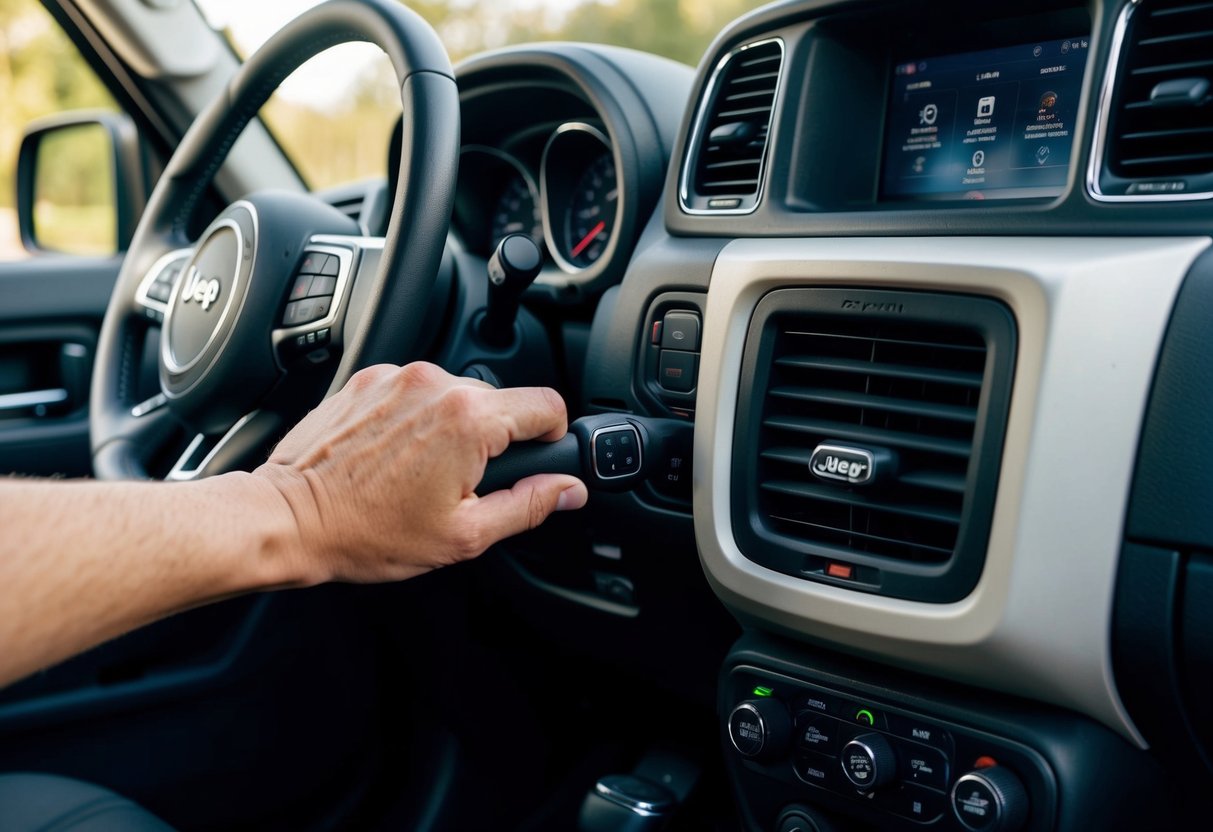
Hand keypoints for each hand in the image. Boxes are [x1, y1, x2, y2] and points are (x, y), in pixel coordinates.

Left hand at [254, 362, 587, 583]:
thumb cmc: (366, 532)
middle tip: (463, 484)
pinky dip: (415, 419)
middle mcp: (435, 384)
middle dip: (494, 439)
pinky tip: (394, 458)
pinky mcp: (367, 379)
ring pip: (455, 395)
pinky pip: (414, 392)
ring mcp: (397, 377)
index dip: (552, 436)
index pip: (546, 405)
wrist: (289, 519)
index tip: (538, 458)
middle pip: (499, 400)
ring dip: (452, 428)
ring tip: (420, 473)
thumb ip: (528, 506)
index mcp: (469, 419)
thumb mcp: (463, 535)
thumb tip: (567, 489)